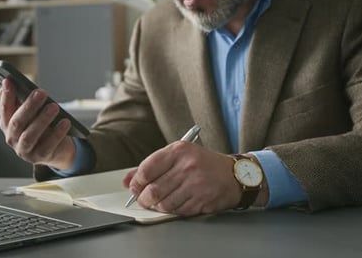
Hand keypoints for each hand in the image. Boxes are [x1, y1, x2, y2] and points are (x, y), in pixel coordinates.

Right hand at [0, 78, 74, 169]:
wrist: (57, 150)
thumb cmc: (42, 126)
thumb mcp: (32, 113)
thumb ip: (22, 100)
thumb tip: (10, 82)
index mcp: (7, 125)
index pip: (4, 110)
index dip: (6, 96)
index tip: (10, 81)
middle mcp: (12, 139)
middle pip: (17, 123)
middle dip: (29, 106)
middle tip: (41, 92)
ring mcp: (25, 151)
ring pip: (30, 136)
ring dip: (42, 120)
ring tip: (54, 107)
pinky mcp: (40, 158)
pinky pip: (48, 146)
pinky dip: (57, 133)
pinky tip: (65, 122)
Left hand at [123, 141, 242, 215]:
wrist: (233, 175)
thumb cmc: (202, 164)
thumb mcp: (177, 157)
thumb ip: (151, 167)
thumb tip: (127, 180)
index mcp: (178, 151)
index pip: (147, 168)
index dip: (136, 182)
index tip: (134, 187)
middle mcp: (187, 166)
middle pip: (153, 190)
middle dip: (143, 198)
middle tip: (144, 199)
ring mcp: (196, 183)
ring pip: (164, 203)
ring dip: (158, 206)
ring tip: (160, 201)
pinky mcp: (203, 199)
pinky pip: (178, 210)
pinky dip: (172, 210)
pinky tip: (176, 203)